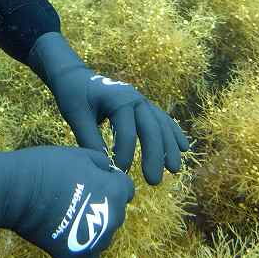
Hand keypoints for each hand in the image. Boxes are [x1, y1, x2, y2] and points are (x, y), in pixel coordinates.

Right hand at [0, 145, 134, 257]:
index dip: (109, 181)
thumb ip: (101, 163)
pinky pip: (90, 255)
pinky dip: (80, 247)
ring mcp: (98, 241)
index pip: (125, 188)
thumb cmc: (47, 167)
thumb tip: (109, 171)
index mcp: (116, 191)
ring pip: (103, 233)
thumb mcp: (79, 154)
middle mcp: (113, 218)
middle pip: (116, 210)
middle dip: (102, 203)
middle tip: (76, 195)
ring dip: (92, 224)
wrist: (17, 190)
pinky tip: (64, 232)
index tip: (90, 179)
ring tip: (66, 213)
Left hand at [28, 33, 188, 184]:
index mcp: (118, 97)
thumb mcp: (76, 116)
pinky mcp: (142, 105)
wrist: (74, 76)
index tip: (118, 173)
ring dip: (169, 146)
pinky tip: (184, 147)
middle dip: (154, 155)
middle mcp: (134, 97)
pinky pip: (161, 118)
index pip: (127, 131)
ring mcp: (141, 100)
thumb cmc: (73, 95)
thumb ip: (89, 139)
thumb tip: (104, 167)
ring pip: (160, 124)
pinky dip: (173, 132)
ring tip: (175, 169)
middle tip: (154, 181)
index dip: (124, 154)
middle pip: (150, 128)